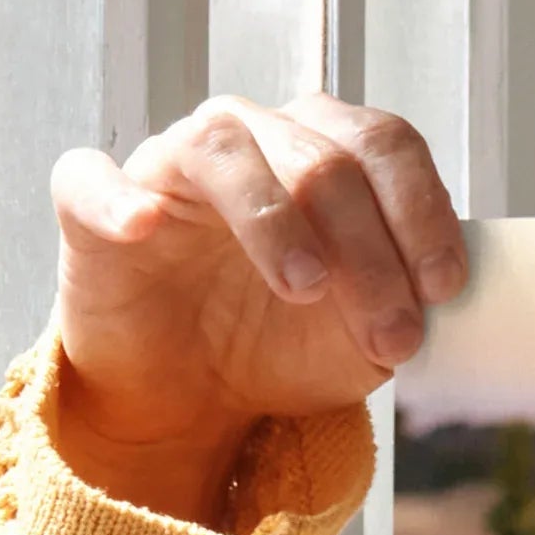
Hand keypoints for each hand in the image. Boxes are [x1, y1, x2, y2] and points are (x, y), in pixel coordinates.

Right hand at [46, 96, 466, 524]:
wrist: (192, 395)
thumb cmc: (280, 344)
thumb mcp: (363, 338)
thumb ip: (403, 304)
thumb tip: (436, 296)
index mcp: (324, 152)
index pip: (384, 145)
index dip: (422, 210)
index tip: (443, 288)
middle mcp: (252, 139)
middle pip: (322, 158)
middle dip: (370, 252)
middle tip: (392, 337)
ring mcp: (170, 165)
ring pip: (224, 149)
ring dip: (275, 220)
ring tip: (306, 288)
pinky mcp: (93, 206)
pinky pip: (91, 179)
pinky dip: (117, 198)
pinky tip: (144, 227)